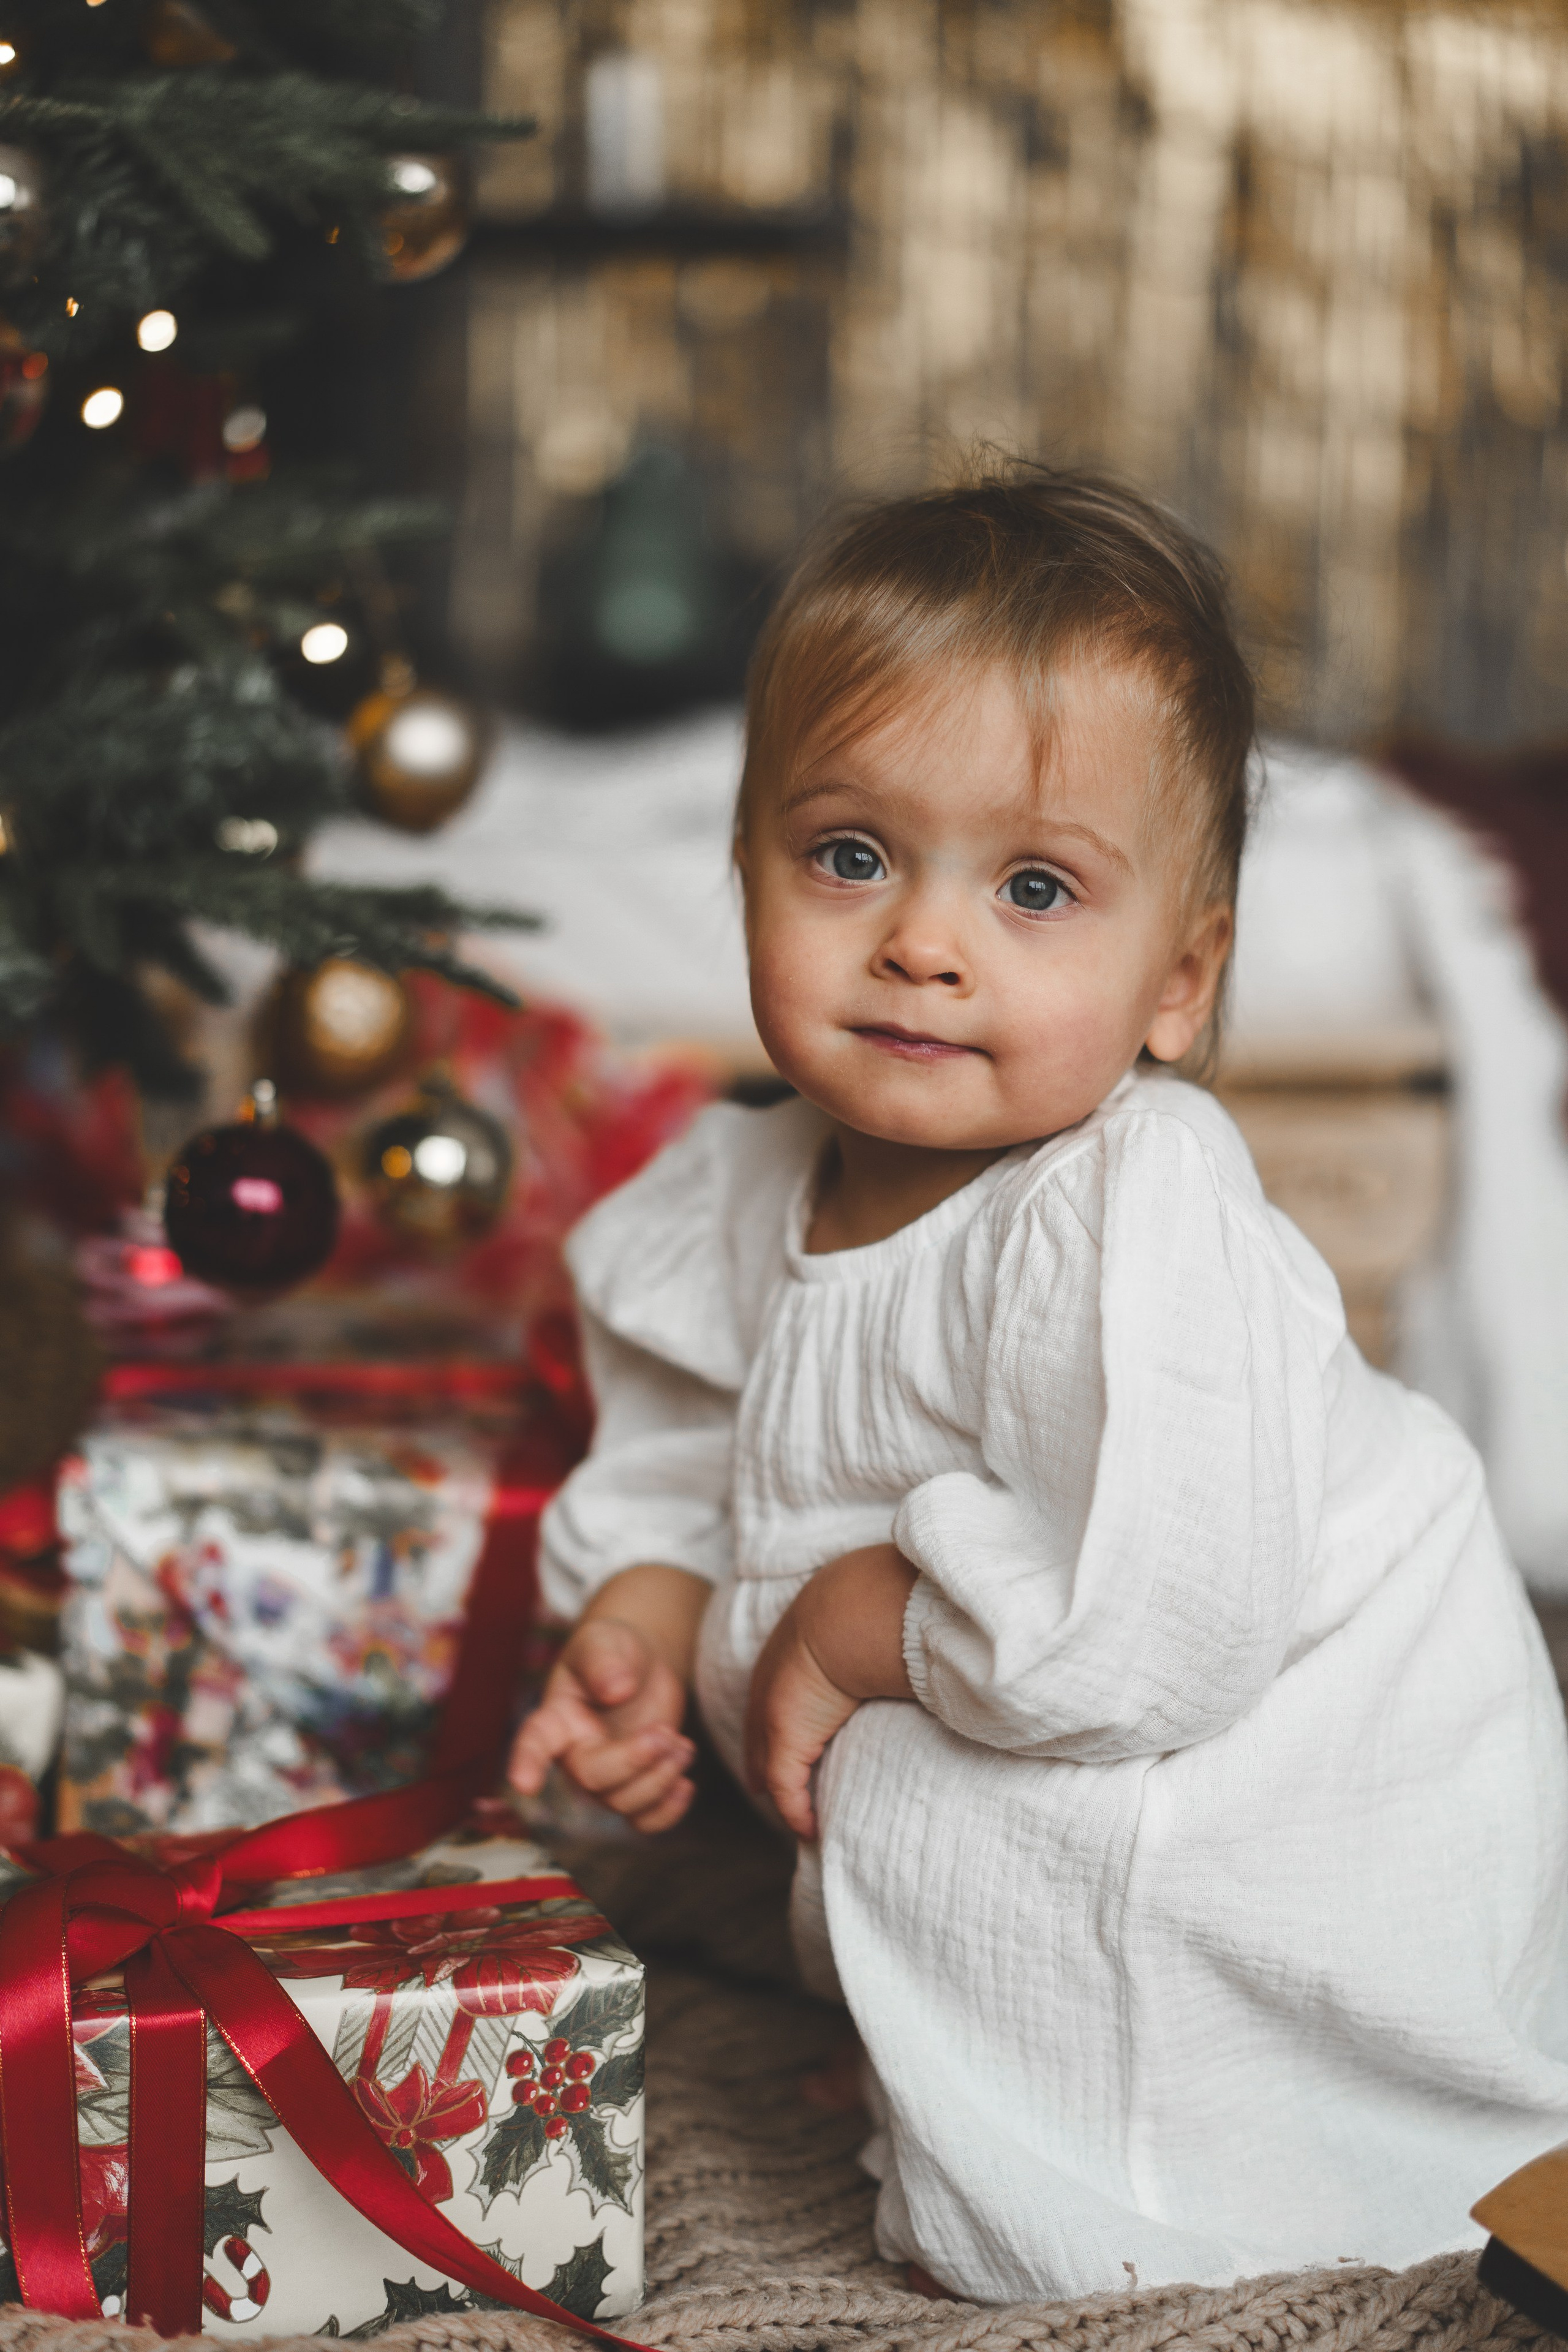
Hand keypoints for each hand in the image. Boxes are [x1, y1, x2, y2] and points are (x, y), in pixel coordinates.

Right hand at [508, 1617, 695, 1833]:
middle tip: (664, 1733)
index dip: (527, 1763)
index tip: (525, 1784)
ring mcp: (607, 1776)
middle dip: (633, 1760)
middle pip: (593, 1779)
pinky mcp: (636, 1787)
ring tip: (682, 1745)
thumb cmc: (613, 1651)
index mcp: (557, 1719)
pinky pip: (644, 1821)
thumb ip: (604, 1661)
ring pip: (623, 1803)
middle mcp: (576, 1754)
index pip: (535, 1742)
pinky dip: (668, 1813)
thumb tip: (617, 1690)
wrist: (641, 1665)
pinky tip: (686, 1784)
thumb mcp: (604, 1641)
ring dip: (660, 1779)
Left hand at [744, 1543, 917, 1839]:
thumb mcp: (862, 1619)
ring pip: (768, 1762)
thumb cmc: (870, 1610)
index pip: (771, 1689)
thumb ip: (873, 1632)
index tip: (770, 1736)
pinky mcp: (784, 1738)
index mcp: (790, 1646)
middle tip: (759, 1785)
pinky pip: (786, 1786)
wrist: (851, 1615)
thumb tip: (909, 1632)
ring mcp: (772, 1711)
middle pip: (757, 1728)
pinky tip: (809, 1829)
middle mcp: (771, 1680)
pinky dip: (796, 1811)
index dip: (769, 1715)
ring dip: (777, 1788)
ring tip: (791, 1813)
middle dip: (758, 1756)